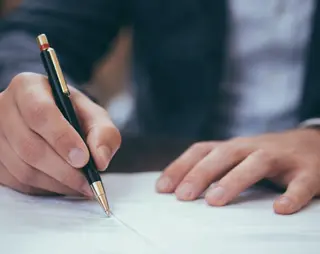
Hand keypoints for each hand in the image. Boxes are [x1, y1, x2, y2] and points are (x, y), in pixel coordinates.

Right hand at [0, 73, 120, 196]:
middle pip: (29, 146)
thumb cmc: (74, 115)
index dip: (62, 138)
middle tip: (88, 182)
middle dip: (64, 170)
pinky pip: (17, 183)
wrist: (55, 120)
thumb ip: (104, 134)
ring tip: (81, 185)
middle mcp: (4, 108)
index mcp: (28, 88)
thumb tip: (100, 160)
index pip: (40, 113)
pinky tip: (63, 184)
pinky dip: (45, 188)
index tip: (83, 159)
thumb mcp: (95, 116)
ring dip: (57, 182)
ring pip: (23, 169)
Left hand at [156, 129, 319, 214]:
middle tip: (182, 196)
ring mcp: (280, 156)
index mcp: (233, 146)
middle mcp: (252, 147)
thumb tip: (180, 187)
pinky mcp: (307, 170)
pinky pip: (301, 183)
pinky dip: (291, 196)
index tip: (162, 188)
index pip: (201, 151)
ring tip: (215, 200)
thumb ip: (215, 168)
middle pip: (223, 155)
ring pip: (256, 163)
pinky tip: (280, 209)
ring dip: (234, 180)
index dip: (180, 166)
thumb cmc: (267, 154)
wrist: (313, 143)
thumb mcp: (238, 156)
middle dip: (200, 174)